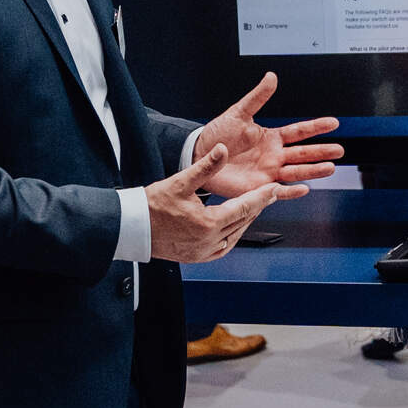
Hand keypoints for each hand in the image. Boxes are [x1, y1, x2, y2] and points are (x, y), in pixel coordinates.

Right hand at [147, 144, 294, 262]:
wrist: (131, 228)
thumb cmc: (152, 205)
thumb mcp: (181, 182)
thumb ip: (206, 167)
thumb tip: (222, 149)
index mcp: (208, 223)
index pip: (244, 207)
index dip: (262, 196)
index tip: (276, 189)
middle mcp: (209, 241)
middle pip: (243, 222)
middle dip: (258, 207)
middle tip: (270, 194)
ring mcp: (203, 252)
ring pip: (235, 236)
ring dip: (246, 222)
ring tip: (253, 208)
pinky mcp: (196, 257)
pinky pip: (223, 248)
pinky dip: (232, 236)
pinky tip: (233, 227)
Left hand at [190, 72, 343, 198]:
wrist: (200, 155)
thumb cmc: (217, 135)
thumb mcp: (238, 112)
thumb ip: (257, 97)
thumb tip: (271, 77)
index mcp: (271, 137)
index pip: (299, 131)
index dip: (316, 127)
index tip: (333, 123)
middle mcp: (274, 155)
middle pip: (303, 153)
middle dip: (322, 151)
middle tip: (339, 150)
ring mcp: (268, 172)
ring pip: (297, 171)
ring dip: (314, 170)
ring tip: (330, 168)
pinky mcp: (258, 187)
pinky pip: (279, 190)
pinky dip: (291, 191)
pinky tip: (305, 189)